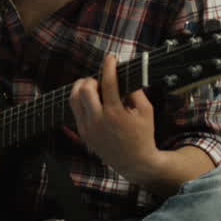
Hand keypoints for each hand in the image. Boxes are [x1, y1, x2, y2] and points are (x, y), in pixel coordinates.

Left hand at [69, 54, 158, 181]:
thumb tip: (124, 77)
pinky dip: (80, 101)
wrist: (134, 162)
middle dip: (92, 78)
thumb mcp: (147, 111)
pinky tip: (91, 100)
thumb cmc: (143, 135)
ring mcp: (88, 128)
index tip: (110, 58)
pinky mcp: (83, 134)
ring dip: (81, 88)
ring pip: (74, 99)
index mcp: (115, 113)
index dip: (108, 66)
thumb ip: (136, 92)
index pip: (108, 82)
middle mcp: (98, 120)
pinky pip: (75, 111)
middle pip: (84, 89)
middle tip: (100, 79)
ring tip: (92, 87)